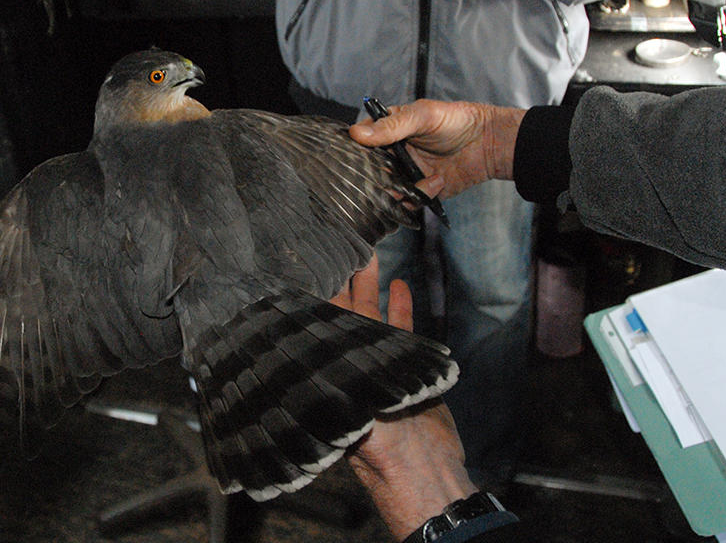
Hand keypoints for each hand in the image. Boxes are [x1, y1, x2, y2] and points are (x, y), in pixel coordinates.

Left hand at [330, 256, 478, 540]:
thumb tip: (301, 347)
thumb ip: (331, 380)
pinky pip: (403, 333)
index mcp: (330, 378)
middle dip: (343, 285)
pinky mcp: (409, 371)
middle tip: (343, 253)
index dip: (314, 301)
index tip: (309, 271)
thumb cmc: (378, 451)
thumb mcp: (344, 412)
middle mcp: (350, 370)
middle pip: (344, 318)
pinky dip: (401, 309)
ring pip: (374, 319)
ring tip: (370, 258)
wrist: (424, 472)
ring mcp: (381, 369)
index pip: (317, 330)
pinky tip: (398, 285)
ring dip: (371, 289)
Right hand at [349, 99, 525, 198]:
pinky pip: (408, 202)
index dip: (355, 150)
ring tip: (419, 177)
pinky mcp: (419, 192)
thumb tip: (357, 133)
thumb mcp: (422, 116)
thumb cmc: (457, 121)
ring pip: (386, 190)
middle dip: (376, 176)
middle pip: (369, 171)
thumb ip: (391, 126)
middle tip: (390, 172)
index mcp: (389, 131)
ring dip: (398, 189)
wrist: (489, 143)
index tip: (358, 155)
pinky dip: (419, 195)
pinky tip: (436, 181)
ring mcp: (405, 174)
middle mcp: (393, 155)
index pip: (361, 142)